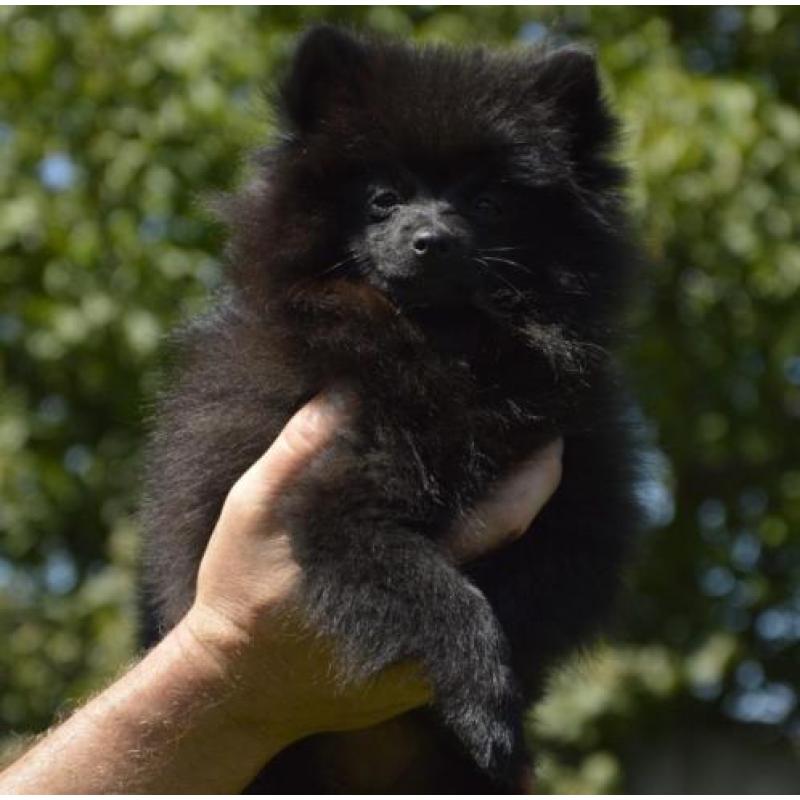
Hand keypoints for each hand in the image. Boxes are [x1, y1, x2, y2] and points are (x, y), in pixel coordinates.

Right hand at [180, 390, 562, 747]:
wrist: (231, 689)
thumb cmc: (239, 593)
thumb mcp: (250, 513)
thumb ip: (296, 452)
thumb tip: (344, 394)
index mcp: (404, 575)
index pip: (499, 522)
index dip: (534, 478)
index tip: (552, 434)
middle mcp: (432, 623)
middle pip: (504, 547)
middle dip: (525, 491)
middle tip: (535, 440)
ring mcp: (430, 655)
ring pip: (485, 578)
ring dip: (495, 526)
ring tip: (498, 471)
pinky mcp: (419, 674)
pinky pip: (462, 607)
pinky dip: (467, 561)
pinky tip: (452, 527)